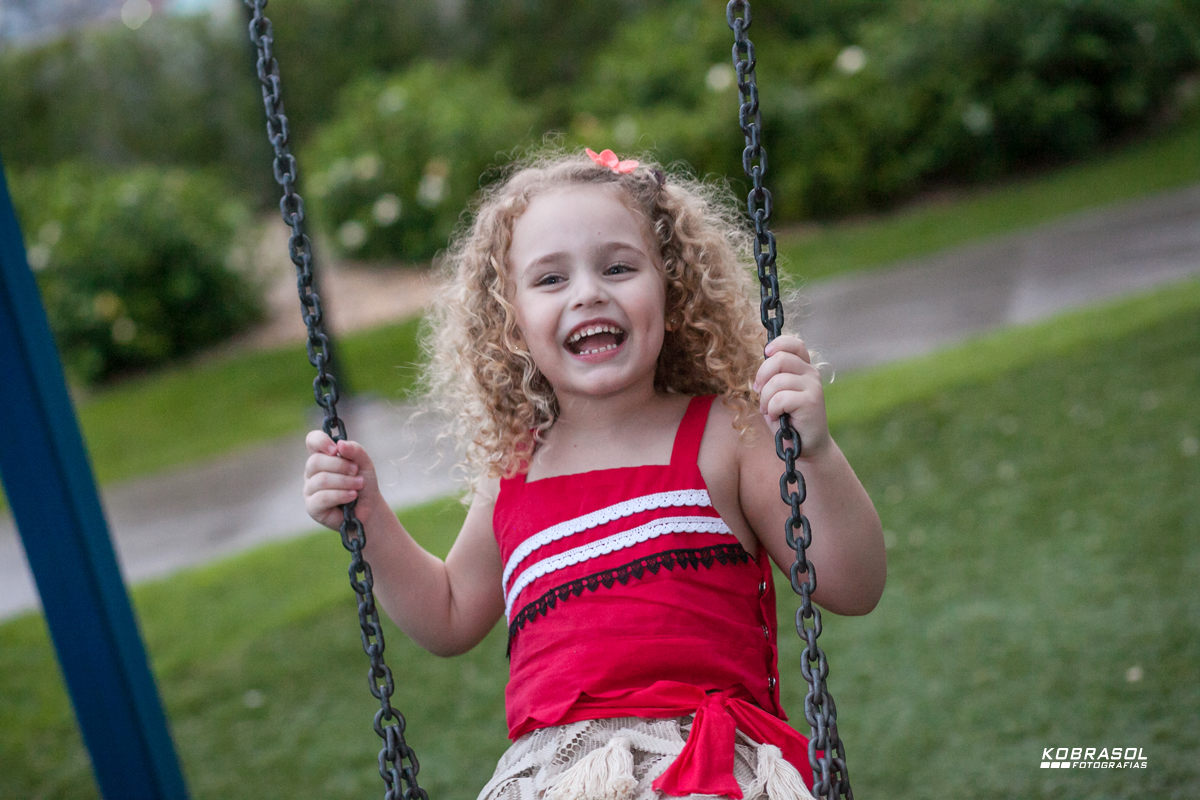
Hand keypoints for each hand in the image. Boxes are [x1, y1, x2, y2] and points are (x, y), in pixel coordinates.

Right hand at [303, 430, 385, 530]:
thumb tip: (340, 444)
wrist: (369, 508)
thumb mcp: (364, 463)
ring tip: (359, 485)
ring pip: (321, 480)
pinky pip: (322, 497)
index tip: (336, 449)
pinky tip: (352, 496)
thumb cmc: (363, 483)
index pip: (312, 441)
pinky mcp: (312, 507)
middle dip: (340, 465)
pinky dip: (341, 495)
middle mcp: (312, 472)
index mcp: (322, 457)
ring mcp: (310, 490)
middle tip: (356, 471)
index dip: (321, 441)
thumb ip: (355, 451)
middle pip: (315, 461)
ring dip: (345, 481)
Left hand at [751, 335, 830, 459]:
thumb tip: (764, 359)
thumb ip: (773, 376)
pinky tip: (776, 416)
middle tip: (758, 393)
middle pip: (779, 359)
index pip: (793, 344)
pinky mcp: (811, 401)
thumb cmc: (787, 420)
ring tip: (768, 409)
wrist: (806, 446)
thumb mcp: (776, 393)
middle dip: (761, 376)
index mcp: (803, 368)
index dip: (777, 344)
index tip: (766, 353)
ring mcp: (813, 386)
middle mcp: (810, 373)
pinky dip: (771, 409)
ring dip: (765, 398)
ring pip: (777, 381)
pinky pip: (780, 398)